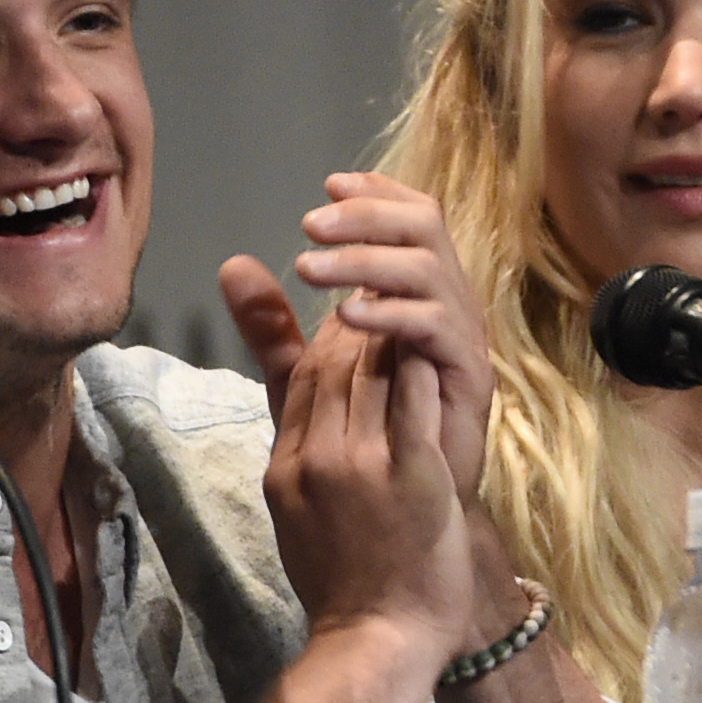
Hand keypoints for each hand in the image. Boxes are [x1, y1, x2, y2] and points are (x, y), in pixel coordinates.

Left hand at [223, 173, 491, 499]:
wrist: (408, 518)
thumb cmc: (367, 443)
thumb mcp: (306, 377)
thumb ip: (274, 327)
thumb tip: (232, 266)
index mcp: (418, 294)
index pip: (413, 218)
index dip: (377, 193)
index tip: (329, 183)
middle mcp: (448, 306)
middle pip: (426, 228)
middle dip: (366, 217)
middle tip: (311, 225)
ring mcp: (462, 340)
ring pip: (428, 270)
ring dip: (366, 261)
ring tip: (310, 268)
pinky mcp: (469, 377)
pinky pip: (435, 327)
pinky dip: (390, 313)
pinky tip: (344, 314)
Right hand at [258, 301, 471, 658]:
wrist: (377, 639)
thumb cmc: (344, 582)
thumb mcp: (297, 512)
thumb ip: (296, 456)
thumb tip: (291, 423)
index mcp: (286, 466)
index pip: (302, 377)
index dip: (329, 335)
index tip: (354, 312)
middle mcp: (317, 458)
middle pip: (334, 366)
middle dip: (360, 323)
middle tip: (388, 293)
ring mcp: (363, 466)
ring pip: (371, 373)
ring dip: (391, 333)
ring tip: (416, 306)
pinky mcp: (412, 475)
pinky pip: (415, 403)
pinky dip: (421, 366)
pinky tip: (435, 343)